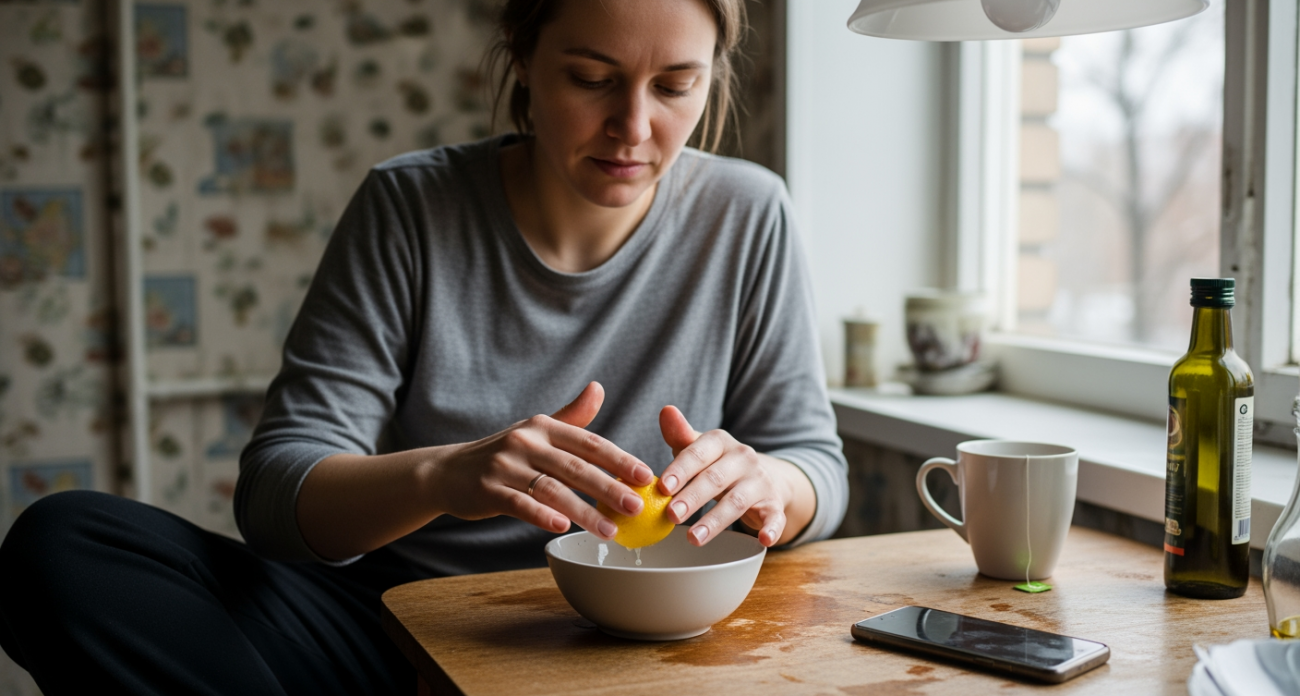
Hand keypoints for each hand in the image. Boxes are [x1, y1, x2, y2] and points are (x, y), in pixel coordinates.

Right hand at [428, 382, 653, 539]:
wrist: (447, 471)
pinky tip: (562, 527)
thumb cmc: (502, 453)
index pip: (589, 443)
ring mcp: (505, 466)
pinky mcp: (488, 490)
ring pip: (552, 490)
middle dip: (609, 488)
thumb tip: (598, 388)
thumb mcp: (535, 429)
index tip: (645, 476)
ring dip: (584, 511)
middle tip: (637, 506)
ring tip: (610, 531)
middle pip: (575, 467)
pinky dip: (541, 515)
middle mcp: (525, 441)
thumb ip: (571, 416)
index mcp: (543, 427)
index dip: (619, 459)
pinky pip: (519, 504)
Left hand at [656, 406, 808, 547]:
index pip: (698, 453)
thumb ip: (680, 435)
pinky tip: (764, 540)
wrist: (763, 476)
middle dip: (692, 497)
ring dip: (715, 521)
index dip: (680, 470)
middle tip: (671, 515)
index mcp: (721, 442)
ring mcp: (760, 482)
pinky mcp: (774, 504)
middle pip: (715, 479)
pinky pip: (774, 517)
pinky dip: (771, 528)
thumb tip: (666, 410)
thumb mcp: (699, 448)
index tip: (663, 487)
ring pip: (737, 501)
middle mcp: (743, 458)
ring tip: (694, 538)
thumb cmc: (719, 464)